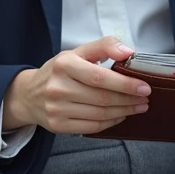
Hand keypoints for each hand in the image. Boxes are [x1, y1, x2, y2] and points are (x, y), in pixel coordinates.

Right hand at [3, 36, 150, 134]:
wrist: (29, 94)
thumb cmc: (59, 71)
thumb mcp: (77, 52)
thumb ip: (104, 46)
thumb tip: (128, 52)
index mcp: (64, 65)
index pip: (99, 77)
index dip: (124, 83)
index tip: (144, 86)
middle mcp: (58, 87)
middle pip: (102, 98)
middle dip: (129, 99)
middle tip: (145, 97)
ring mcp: (57, 109)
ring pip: (100, 114)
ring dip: (124, 111)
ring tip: (138, 106)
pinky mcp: (58, 126)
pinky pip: (92, 127)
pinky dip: (111, 122)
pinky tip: (120, 115)